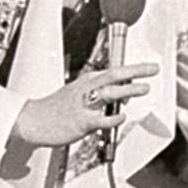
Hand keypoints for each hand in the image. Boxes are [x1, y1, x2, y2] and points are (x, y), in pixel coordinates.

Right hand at [10, 63, 158, 147]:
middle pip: (114, 75)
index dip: (134, 68)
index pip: (114, 70)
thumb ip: (101, 94)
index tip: (150, 66)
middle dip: (136, 71)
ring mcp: (83, 105)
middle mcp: (86, 89)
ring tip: (145, 88)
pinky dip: (113, 117)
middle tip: (154, 69)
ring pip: (109, 93)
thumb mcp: (78, 94)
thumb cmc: (56, 109)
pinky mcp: (81, 121)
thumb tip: (125, 94)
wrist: (33, 121)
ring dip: (128, 89)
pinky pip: (100, 119)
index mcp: (87, 82)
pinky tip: (122, 116)